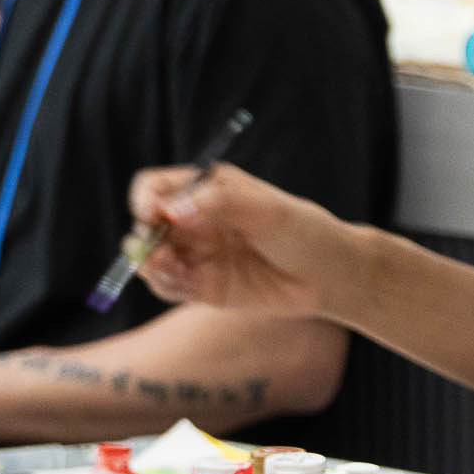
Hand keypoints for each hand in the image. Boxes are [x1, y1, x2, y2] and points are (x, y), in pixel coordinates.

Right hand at [126, 161, 361, 316]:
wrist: (329, 277)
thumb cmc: (305, 233)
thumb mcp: (269, 211)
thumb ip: (223, 203)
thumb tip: (174, 208)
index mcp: (206, 189)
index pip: (156, 187)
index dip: (146, 200)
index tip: (152, 215)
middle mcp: (194, 220)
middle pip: (146, 225)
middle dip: (144, 238)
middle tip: (158, 253)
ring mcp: (196, 253)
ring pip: (151, 259)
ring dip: (151, 266)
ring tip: (174, 270)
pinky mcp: (202, 286)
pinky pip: (168, 286)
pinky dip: (166, 285)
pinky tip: (187, 285)